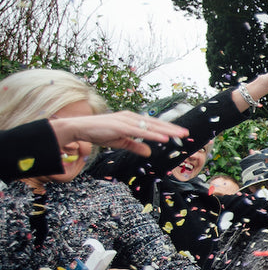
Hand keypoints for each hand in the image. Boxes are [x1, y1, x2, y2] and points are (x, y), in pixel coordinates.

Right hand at [52, 112, 184, 156]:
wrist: (79, 127)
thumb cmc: (99, 132)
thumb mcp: (121, 141)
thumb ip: (135, 146)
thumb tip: (149, 152)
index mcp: (132, 119)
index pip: (153, 125)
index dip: (167, 129)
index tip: (180, 133)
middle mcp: (131, 117)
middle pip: (156, 124)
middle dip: (172, 129)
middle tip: (186, 133)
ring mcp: (126, 120)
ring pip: (151, 127)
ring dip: (167, 131)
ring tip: (180, 135)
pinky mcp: (121, 126)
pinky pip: (140, 132)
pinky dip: (153, 135)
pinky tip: (163, 138)